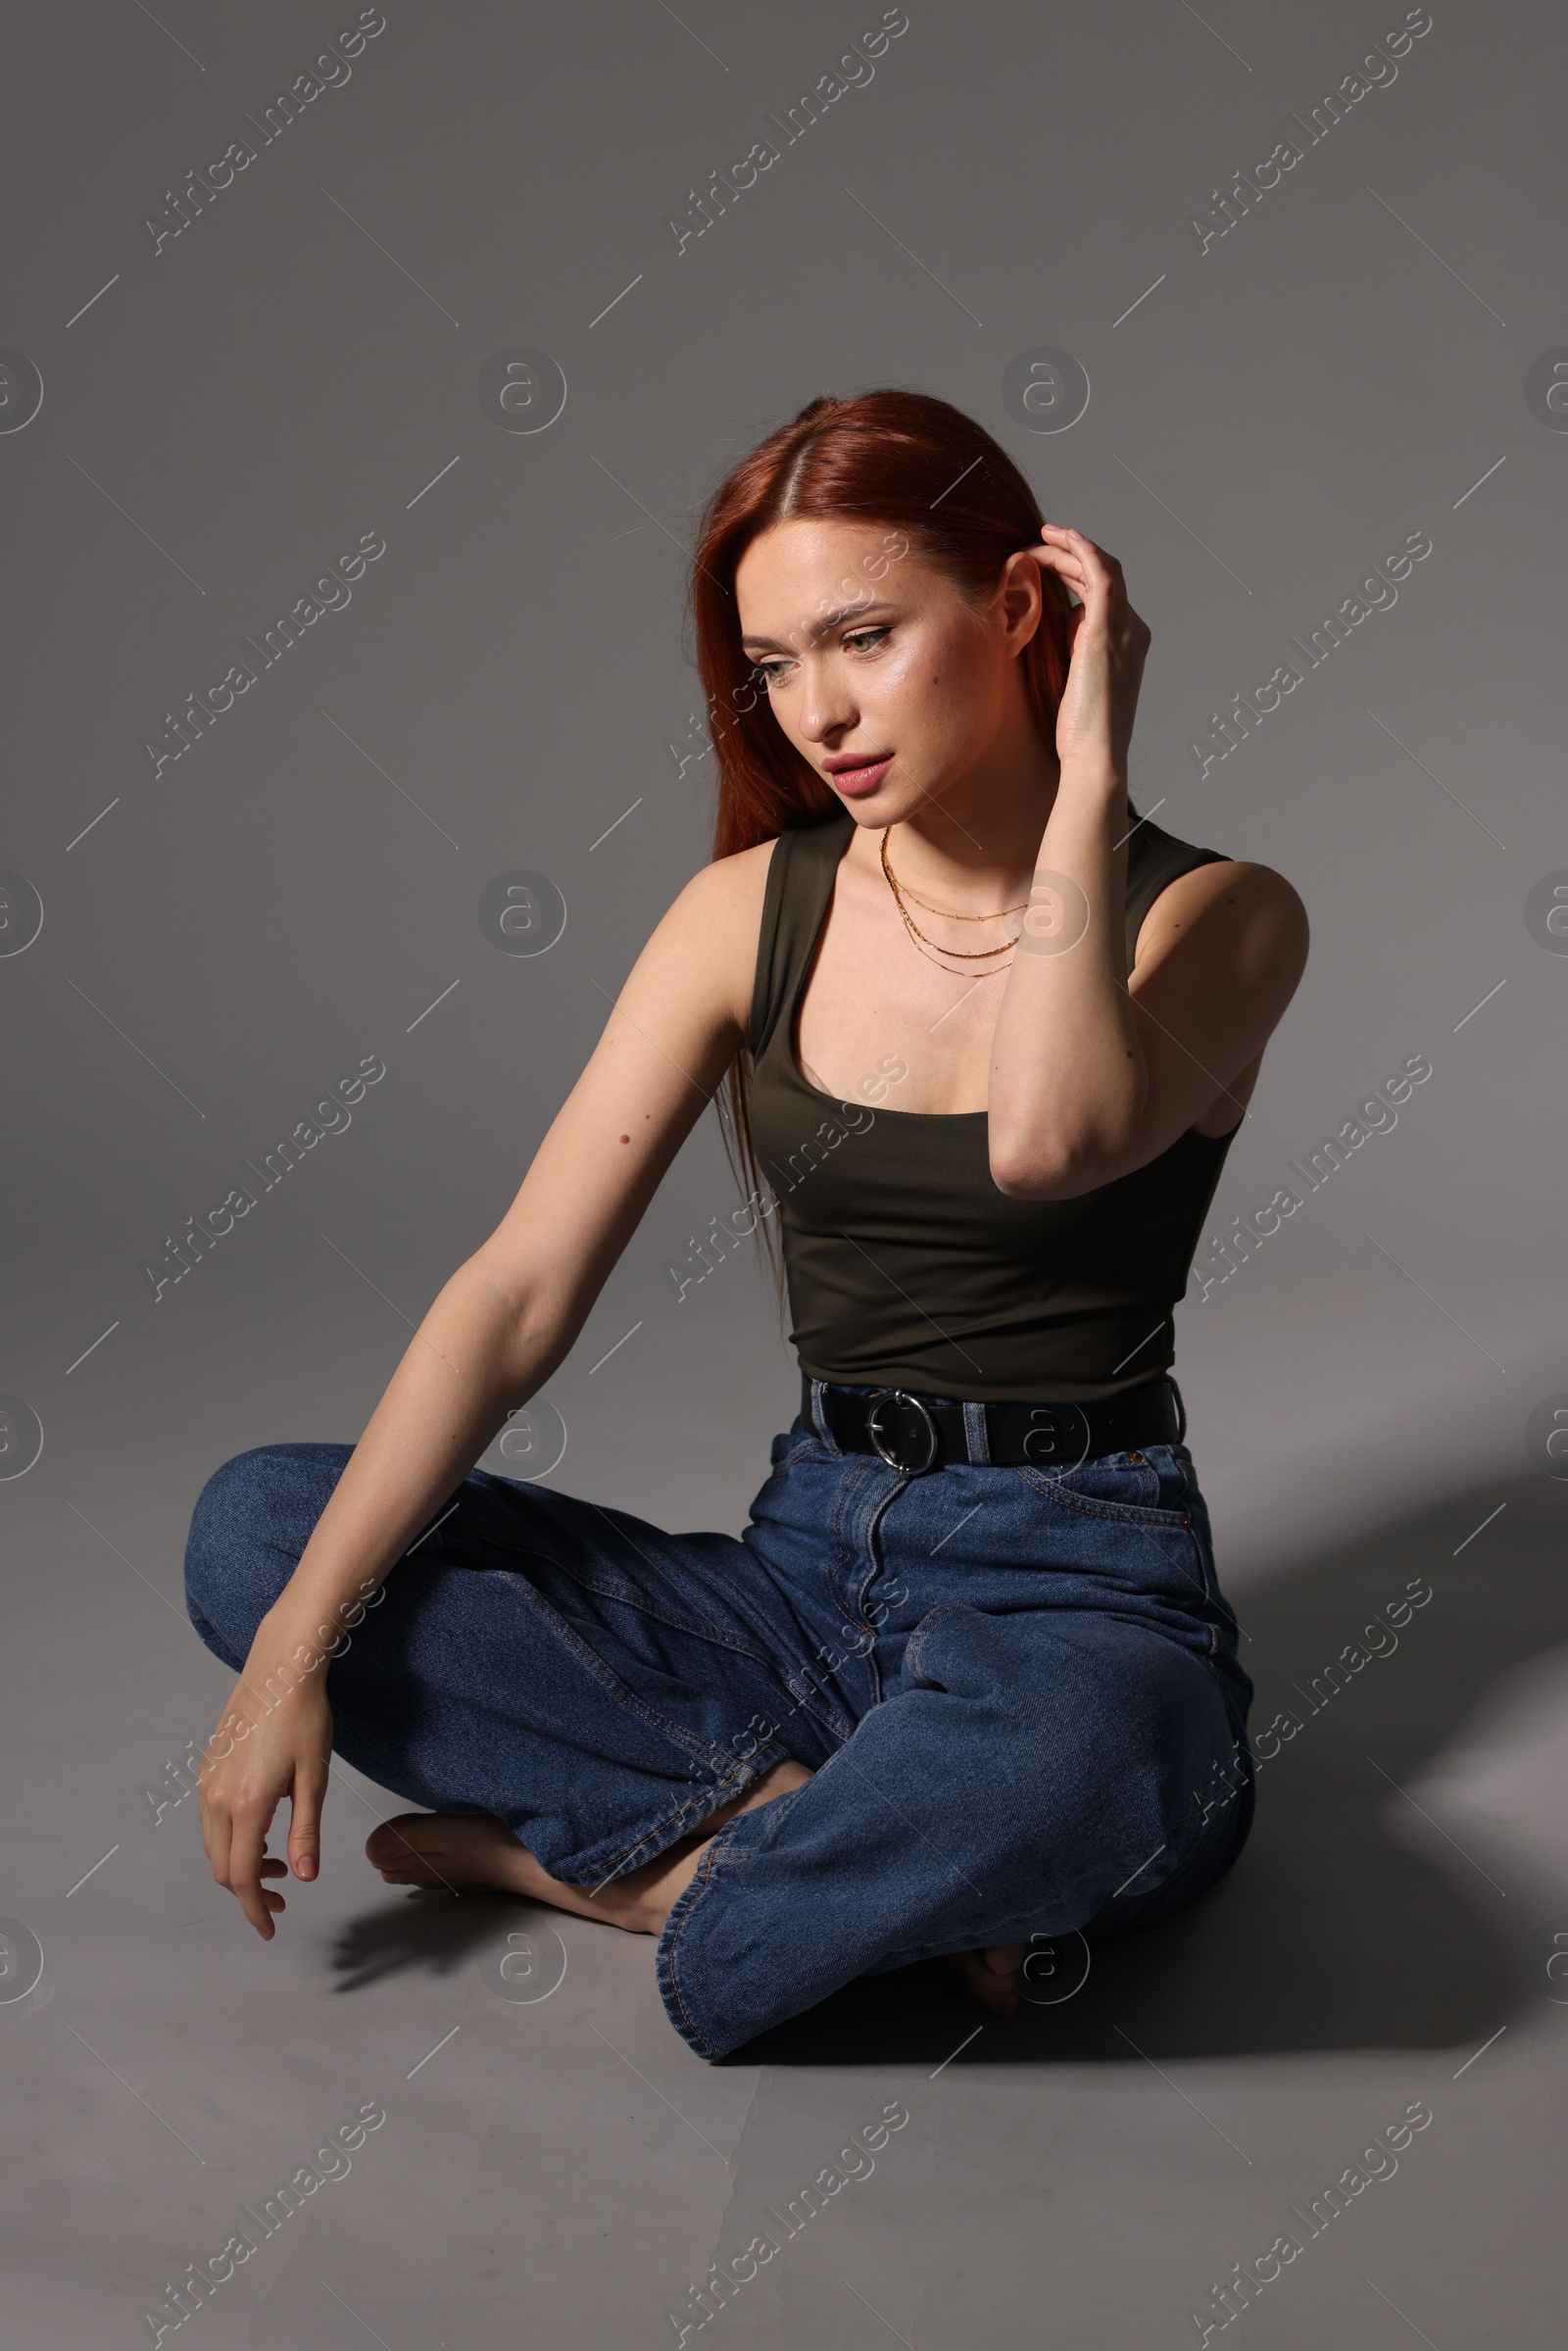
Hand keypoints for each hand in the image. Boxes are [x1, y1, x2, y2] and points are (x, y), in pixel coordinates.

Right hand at [197, 1620, 333, 1937]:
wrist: (280, 1669)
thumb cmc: (305, 1718)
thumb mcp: (315, 1778)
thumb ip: (307, 1831)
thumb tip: (303, 1877)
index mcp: (246, 1805)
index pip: (243, 1877)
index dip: (255, 1910)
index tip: (271, 1929)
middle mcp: (216, 1797)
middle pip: (223, 1868)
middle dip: (249, 1891)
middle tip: (283, 1897)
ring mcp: (207, 1782)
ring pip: (214, 1845)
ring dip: (241, 1864)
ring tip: (280, 1861)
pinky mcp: (207, 1768)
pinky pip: (211, 1819)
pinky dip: (232, 1838)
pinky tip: (263, 1827)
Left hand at [1026, 524, 1150, 775]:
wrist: (1094, 755)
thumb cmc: (1079, 731)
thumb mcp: (1072, 680)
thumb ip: (1071, 648)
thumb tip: (1059, 620)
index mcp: (1125, 642)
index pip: (1101, 593)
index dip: (1073, 571)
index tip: (1044, 561)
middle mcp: (1132, 630)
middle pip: (1103, 574)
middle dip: (1070, 554)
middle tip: (1038, 540)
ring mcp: (1124, 628)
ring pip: (1101, 567)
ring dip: (1070, 547)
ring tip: (1041, 535)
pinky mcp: (1108, 630)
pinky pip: (1100, 573)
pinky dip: (1081, 550)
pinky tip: (1058, 538)